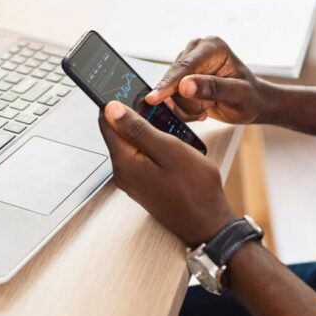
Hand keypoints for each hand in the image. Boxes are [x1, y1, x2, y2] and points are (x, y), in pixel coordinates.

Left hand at [98, 101, 235, 245]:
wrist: (209, 225)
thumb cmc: (195, 191)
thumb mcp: (169, 150)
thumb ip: (138, 129)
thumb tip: (111, 108)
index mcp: (125, 162)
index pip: (106, 121)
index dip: (118, 101)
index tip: (135, 90)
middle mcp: (124, 172)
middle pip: (119, 131)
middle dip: (138, 116)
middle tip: (163, 111)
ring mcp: (134, 180)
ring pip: (133, 142)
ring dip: (150, 130)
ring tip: (174, 130)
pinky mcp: (145, 183)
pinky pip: (143, 155)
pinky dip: (156, 145)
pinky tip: (175, 146)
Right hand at [144, 36, 269, 124]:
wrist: (252, 104)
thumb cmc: (250, 98)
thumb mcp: (238, 95)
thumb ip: (213, 88)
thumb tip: (184, 86)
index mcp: (213, 46)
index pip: (185, 66)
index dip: (169, 84)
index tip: (154, 99)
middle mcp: (197, 49)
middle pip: (173, 79)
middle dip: (186, 101)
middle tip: (205, 110)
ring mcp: (187, 61)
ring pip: (170, 90)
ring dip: (186, 106)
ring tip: (206, 108)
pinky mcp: (181, 75)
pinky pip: (171, 96)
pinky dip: (184, 108)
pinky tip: (201, 109)